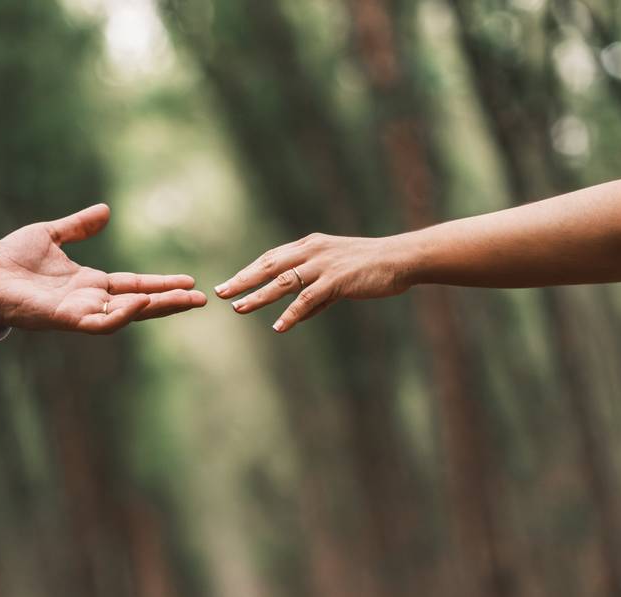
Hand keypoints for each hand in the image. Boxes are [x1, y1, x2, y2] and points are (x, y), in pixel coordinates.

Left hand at [0, 204, 206, 333]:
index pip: (135, 284)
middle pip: (141, 303)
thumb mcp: (51, 234)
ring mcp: (81, 312)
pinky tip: (142, 301)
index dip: (162, 283)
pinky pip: (101, 322)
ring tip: (185, 300)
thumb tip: (106, 210)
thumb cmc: (11, 258)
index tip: (189, 281)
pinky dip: (123, 314)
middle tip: (202, 299)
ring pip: (128, 314)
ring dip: (157, 308)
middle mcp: (91, 300)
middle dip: (171, 302)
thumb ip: (78, 226)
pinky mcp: (67, 319)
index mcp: (90, 283)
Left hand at [214, 233, 409, 332]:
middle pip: (268, 266)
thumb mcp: (337, 276)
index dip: (248, 271)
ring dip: (258, 296)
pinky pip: (307, 299)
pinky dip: (291, 313)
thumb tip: (293, 317)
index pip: (271, 258)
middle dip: (242, 280)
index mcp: (309, 246)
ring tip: (239, 308)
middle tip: (220, 292)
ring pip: (282, 281)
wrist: (400, 258)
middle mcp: (311, 251)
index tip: (229, 283)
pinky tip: (278, 326)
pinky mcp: (336, 280)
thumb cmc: (370, 268)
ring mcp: (323, 264)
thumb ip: (314, 296)